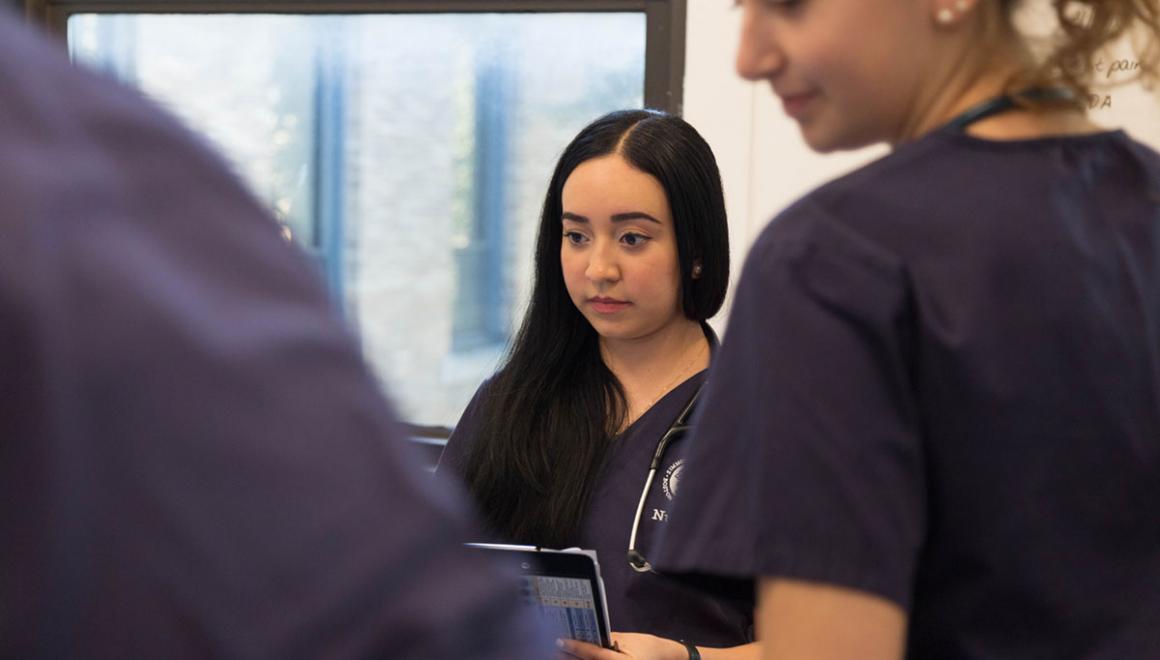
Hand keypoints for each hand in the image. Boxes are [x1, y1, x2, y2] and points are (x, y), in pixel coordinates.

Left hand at [556, 632, 688, 659]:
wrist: (662, 659)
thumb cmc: (645, 647)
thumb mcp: (625, 639)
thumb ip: (604, 639)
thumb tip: (583, 636)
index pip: (593, 655)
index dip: (575, 647)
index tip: (560, 641)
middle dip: (568, 658)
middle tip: (554, 649)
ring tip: (560, 655)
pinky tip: (575, 659)